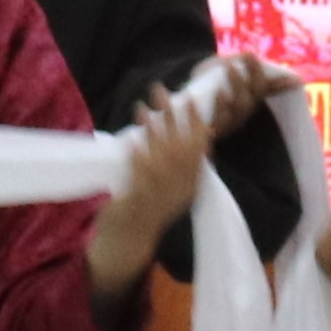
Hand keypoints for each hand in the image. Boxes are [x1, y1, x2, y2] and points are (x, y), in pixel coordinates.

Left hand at [82, 80, 221, 299]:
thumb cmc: (150, 209)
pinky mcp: (138, 201)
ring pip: (159, 156)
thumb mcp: (174, 185)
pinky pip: (139, 175)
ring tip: (142, 106)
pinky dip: (137, 156)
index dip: (197, 121)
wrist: (130, 241)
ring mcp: (159, 195)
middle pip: (179, 145)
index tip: (192, 98)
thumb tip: (199, 131)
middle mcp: (179, 188)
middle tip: (161, 90)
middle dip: (172, 116)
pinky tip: (131, 139)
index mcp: (190, 183)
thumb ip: (184, 161)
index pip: (199, 147)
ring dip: (151, 129)